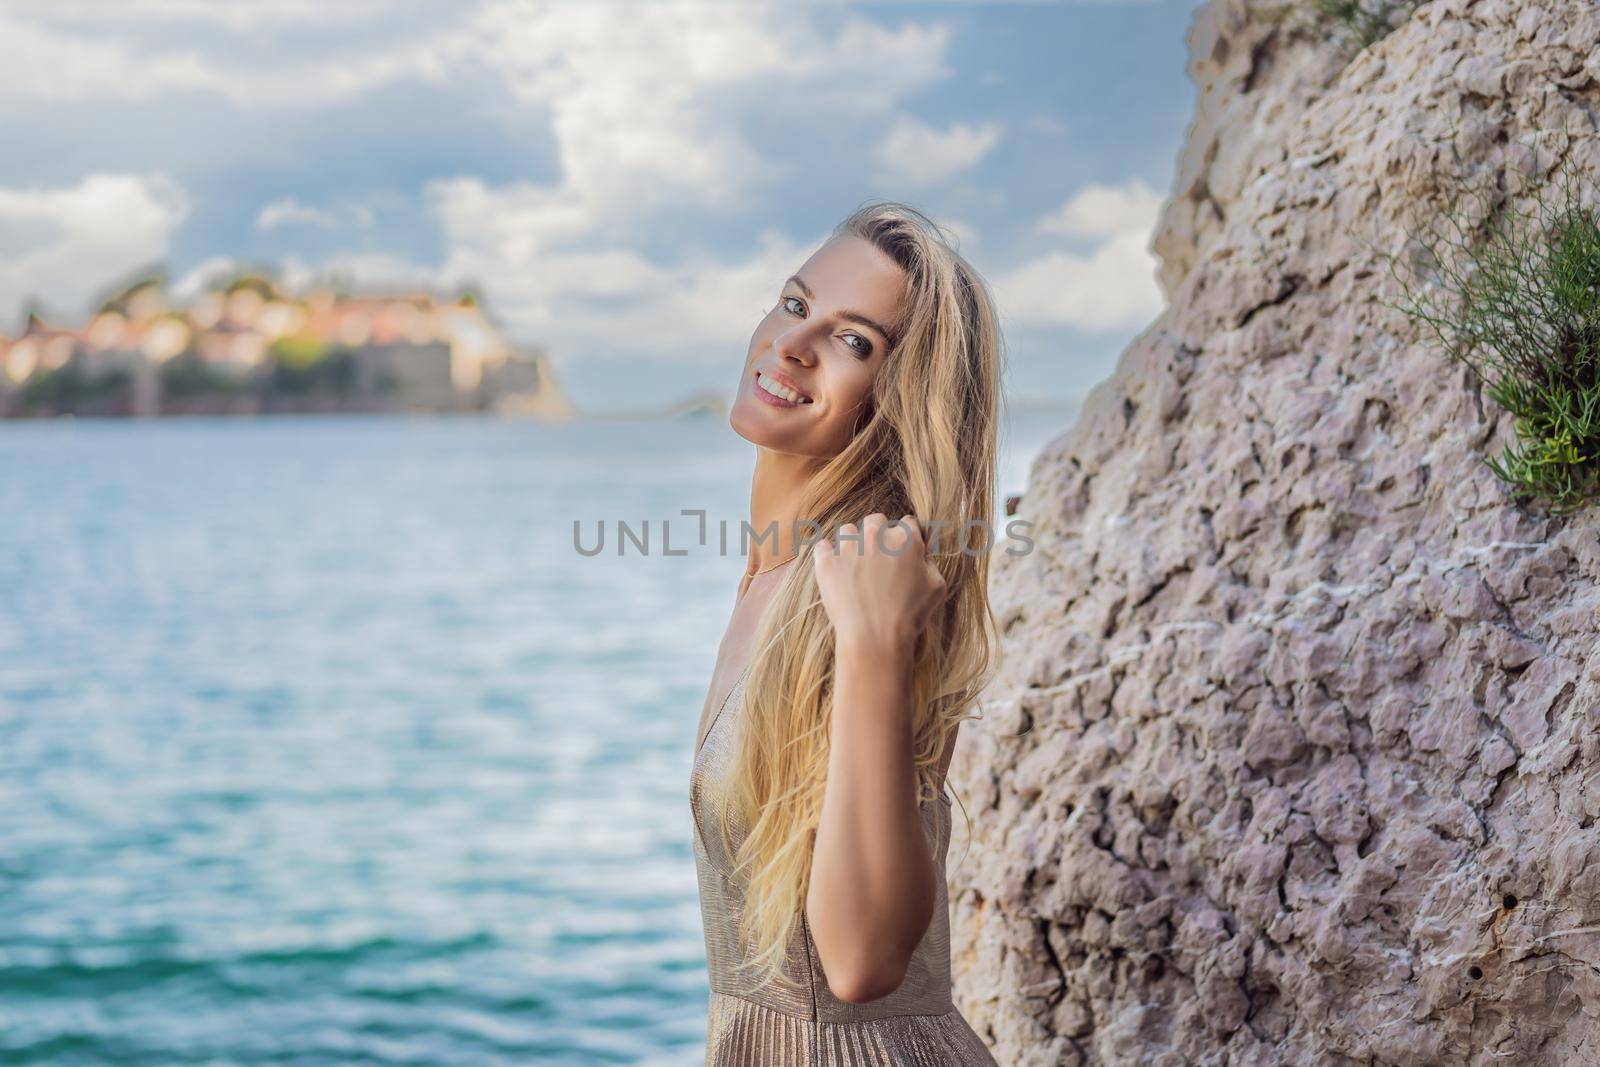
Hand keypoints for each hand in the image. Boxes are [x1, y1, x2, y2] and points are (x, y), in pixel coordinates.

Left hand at [813, 513, 946, 655]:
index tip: (902, 549)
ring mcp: (849, 547)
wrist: (876, 636)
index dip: (906, 535)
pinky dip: (827, 555)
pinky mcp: (827, 561)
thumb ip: (930, 563)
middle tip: (878, 556)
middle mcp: (877, 536)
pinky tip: (834, 568)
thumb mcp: (936, 587)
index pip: (907, 522)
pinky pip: (822, 546)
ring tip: (854, 565)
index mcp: (906, 539)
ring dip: (852, 543)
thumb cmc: (910, 615)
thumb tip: (922, 555)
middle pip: (876, 520)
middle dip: (878, 533)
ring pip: (847, 531)